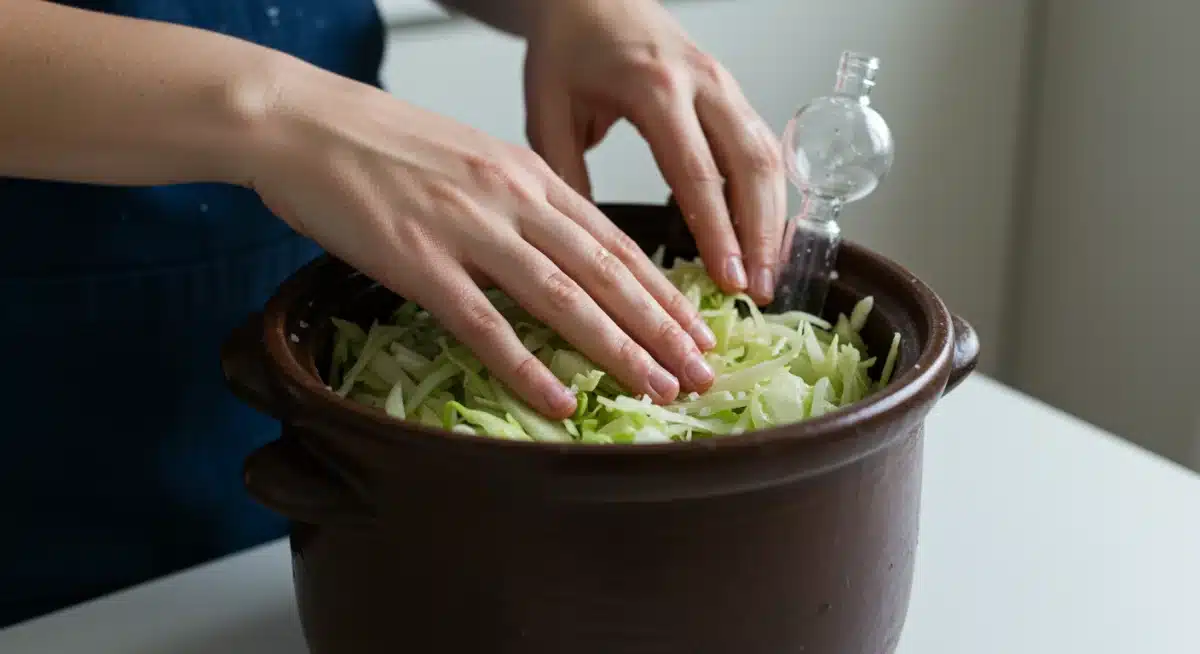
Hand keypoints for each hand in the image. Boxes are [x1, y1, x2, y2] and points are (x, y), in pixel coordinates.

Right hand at [241, 61, 716, 417]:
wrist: (304, 121)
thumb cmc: (382, 142)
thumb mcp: (471, 157)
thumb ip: (520, 200)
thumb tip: (559, 248)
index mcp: (528, 173)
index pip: (614, 240)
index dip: (660, 291)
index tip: (695, 329)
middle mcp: (512, 199)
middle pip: (604, 272)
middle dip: (660, 328)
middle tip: (700, 373)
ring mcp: (467, 230)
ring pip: (562, 298)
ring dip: (617, 349)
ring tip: (658, 389)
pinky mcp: (418, 262)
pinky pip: (484, 325)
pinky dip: (527, 367)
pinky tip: (560, 400)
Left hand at [522, 0, 786, 304]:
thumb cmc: (567, 49)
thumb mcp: (548, 110)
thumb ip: (567, 176)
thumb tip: (586, 247)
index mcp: (654, 89)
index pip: (697, 172)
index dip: (717, 231)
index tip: (728, 280)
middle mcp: (702, 83)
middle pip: (751, 165)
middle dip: (761, 235)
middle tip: (760, 292)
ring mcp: (725, 85)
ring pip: (768, 157)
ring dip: (774, 220)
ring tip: (768, 278)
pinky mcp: (732, 93)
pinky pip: (763, 147)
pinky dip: (770, 197)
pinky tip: (766, 239)